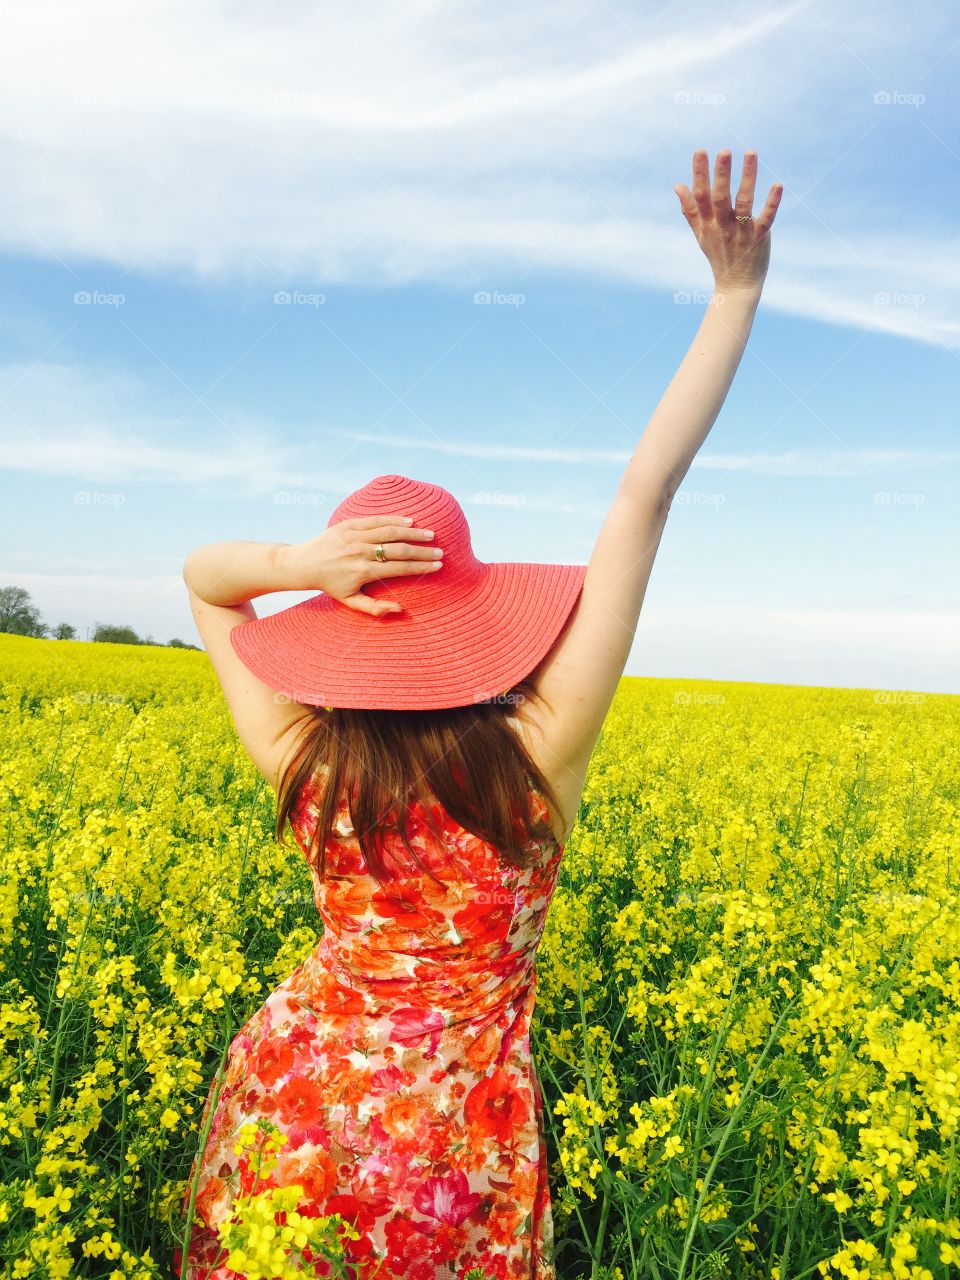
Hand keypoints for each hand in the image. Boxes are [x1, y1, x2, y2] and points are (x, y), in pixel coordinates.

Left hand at [282, 514, 442, 616]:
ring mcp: (355, 536)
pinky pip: (376, 520)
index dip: (420, 567)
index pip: (399, 568)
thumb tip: (400, 609)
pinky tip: (410, 521)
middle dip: (423, 551)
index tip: (437, 566)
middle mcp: (361, 552)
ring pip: (390, 531)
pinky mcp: (349, 524)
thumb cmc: (330, 585)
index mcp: (364, 572)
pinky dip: (394, 519)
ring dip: (413, 532)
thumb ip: (375, 609)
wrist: (304, 564)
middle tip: (440, 552)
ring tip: (430, 534)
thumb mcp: (350, 602)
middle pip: (399, 550)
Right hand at [674, 149, 781, 294]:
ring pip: (744, 202)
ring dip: (748, 177)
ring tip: (750, 152)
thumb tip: (678, 185)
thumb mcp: (701, 234)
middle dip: (721, 174)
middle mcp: (723, 226)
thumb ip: (690, 210)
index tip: (700, 151)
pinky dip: (772, 202)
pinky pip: (766, 218)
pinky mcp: (760, 237)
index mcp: (708, 224)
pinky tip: (777, 184)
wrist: (736, 285)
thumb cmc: (719, 255)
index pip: (701, 196)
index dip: (700, 174)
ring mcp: (742, 232)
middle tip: (724, 151)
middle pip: (720, 198)